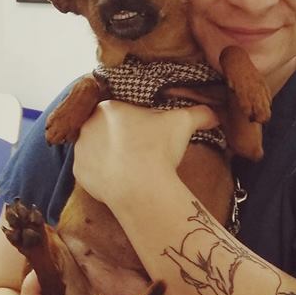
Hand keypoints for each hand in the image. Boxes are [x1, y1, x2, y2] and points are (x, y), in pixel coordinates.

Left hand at [73, 100, 218, 206]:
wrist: (140, 187)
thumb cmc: (159, 149)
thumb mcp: (183, 123)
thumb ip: (200, 113)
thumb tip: (216, 114)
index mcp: (107, 107)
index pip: (118, 111)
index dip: (132, 122)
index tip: (145, 135)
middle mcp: (87, 125)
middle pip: (104, 129)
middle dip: (118, 139)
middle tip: (138, 152)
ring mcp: (80, 150)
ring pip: (95, 150)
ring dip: (108, 156)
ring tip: (129, 168)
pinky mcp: (78, 173)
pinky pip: (90, 171)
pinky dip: (102, 175)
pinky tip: (118, 180)